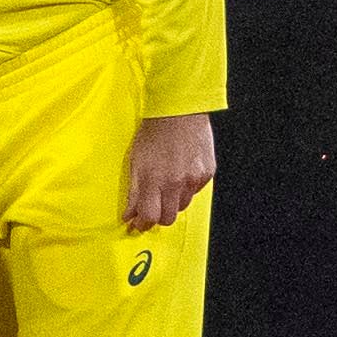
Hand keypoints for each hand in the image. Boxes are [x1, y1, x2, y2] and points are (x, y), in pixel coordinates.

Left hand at [125, 111, 216, 232]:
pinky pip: (196, 192)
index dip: (142, 224)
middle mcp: (176, 183)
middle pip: (168, 218)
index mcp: (154, 180)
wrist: (179, 112)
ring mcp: (194, 179)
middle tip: (150, 209)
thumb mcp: (135, 162)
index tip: (137, 224)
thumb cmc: (154, 132)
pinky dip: (186, 189)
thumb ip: (133, 191)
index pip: (149, 216)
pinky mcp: (207, 173)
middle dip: (158, 217)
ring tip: (165, 187)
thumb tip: (129, 214)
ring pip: (183, 206)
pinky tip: (180, 175)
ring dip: (172, 203)